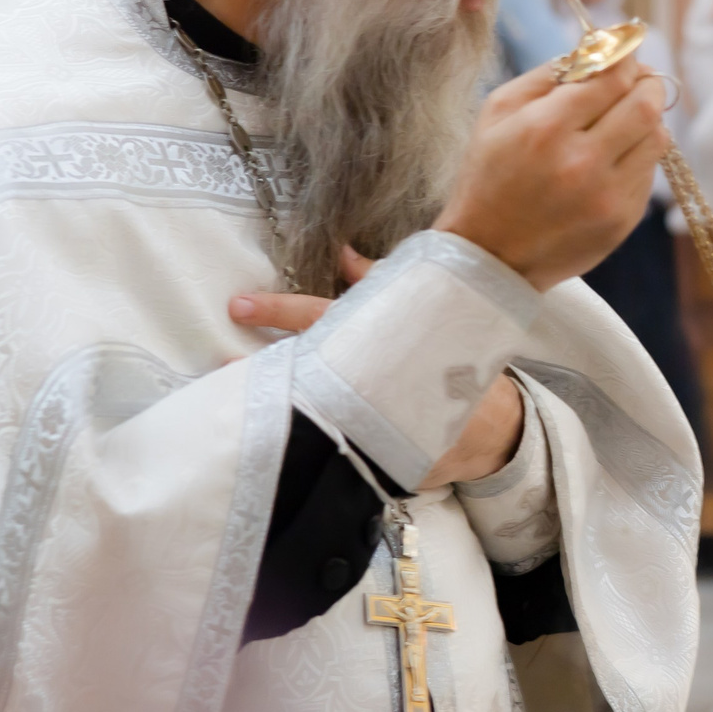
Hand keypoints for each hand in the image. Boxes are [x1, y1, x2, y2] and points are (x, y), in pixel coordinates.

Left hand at [229, 249, 526, 489]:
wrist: (491, 428)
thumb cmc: (452, 362)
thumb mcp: (421, 314)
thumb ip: (378, 283)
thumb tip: (343, 253)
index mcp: (376, 343)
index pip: (321, 319)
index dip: (279, 311)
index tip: (238, 306)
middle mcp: (369, 382)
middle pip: (306, 370)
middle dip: (263, 368)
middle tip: (221, 362)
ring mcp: (370, 423)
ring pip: (312, 412)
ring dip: (276, 407)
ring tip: (238, 403)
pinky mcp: (374, 457)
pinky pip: (333, 452)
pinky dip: (305, 449)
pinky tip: (278, 451)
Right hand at [438, 53, 667, 291]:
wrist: (490, 255)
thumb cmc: (488, 176)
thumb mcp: (499, 112)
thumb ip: (549, 74)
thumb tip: (597, 46)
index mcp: (546, 129)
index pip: (613, 77)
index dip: (626, 57)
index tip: (626, 51)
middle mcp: (583, 163)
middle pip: (646, 105)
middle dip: (648, 84)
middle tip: (638, 79)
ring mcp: (608, 196)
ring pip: (657, 139)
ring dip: (647, 120)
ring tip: (624, 118)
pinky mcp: (622, 221)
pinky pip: (647, 172)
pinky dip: (637, 156)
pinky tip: (611, 158)